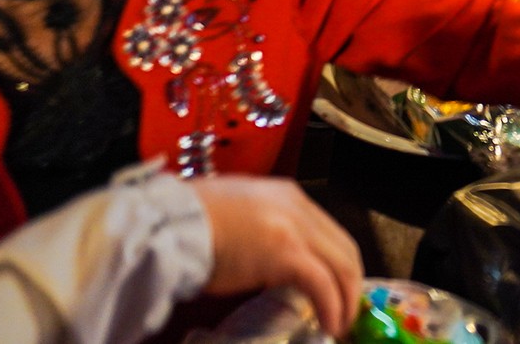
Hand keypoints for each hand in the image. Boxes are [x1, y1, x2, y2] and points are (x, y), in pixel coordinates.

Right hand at [191, 175, 361, 338]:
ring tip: (341, 323)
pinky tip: (330, 325)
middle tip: (347, 310)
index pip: (328, 230)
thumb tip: (268, 256)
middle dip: (350, 283)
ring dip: (346, 299)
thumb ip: (262, 228)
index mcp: (286, 194)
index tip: (337, 285)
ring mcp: (294, 228)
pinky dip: (333, 307)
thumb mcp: (238, 213)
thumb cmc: (188, 221)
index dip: (337, 262)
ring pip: (341, 265)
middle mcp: (297, 206)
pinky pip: (322, 284)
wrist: (168, 223)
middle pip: (343, 247)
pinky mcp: (286, 254)